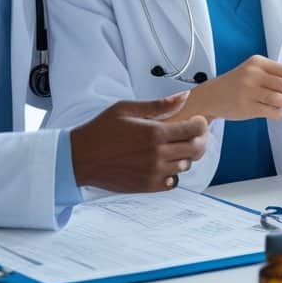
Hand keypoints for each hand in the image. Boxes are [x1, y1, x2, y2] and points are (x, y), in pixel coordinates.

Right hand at [70, 92, 208, 191]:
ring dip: (184, 156)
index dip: (200, 124)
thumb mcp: (126, 109)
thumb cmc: (101, 131)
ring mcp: (153, 172)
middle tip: (191, 135)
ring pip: (185, 165)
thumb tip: (184, 96)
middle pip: (195, 149)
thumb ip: (159, 105)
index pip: (194, 130)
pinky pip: (173, 181)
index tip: (197, 121)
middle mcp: (157, 155)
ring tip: (172, 147)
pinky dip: (173, 172)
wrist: (80, 158)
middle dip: (198, 140)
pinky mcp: (147, 186)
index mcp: (154, 133)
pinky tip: (162, 163)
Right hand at [184, 56, 281, 121]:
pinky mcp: (246, 107)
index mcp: (258, 62)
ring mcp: (249, 91)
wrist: (211, 96)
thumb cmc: (236, 84)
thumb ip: (275, 76)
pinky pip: (271, 111)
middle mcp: (253, 74)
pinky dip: (281, 114)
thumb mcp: (253, 72)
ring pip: (281, 98)